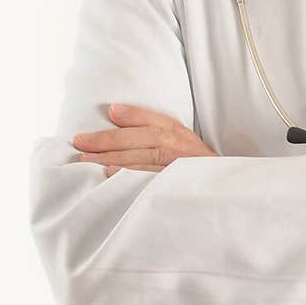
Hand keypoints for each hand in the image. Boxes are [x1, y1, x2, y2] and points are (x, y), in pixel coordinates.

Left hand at [71, 103, 219, 174]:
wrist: (225, 194)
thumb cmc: (195, 169)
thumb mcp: (182, 144)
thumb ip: (155, 130)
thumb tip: (115, 112)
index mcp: (181, 136)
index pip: (156, 121)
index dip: (134, 114)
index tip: (111, 110)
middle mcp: (181, 149)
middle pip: (143, 139)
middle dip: (109, 140)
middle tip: (80, 142)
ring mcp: (179, 170)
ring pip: (145, 160)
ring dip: (114, 159)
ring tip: (87, 162)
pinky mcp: (176, 188)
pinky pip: (152, 182)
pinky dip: (132, 179)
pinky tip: (112, 178)